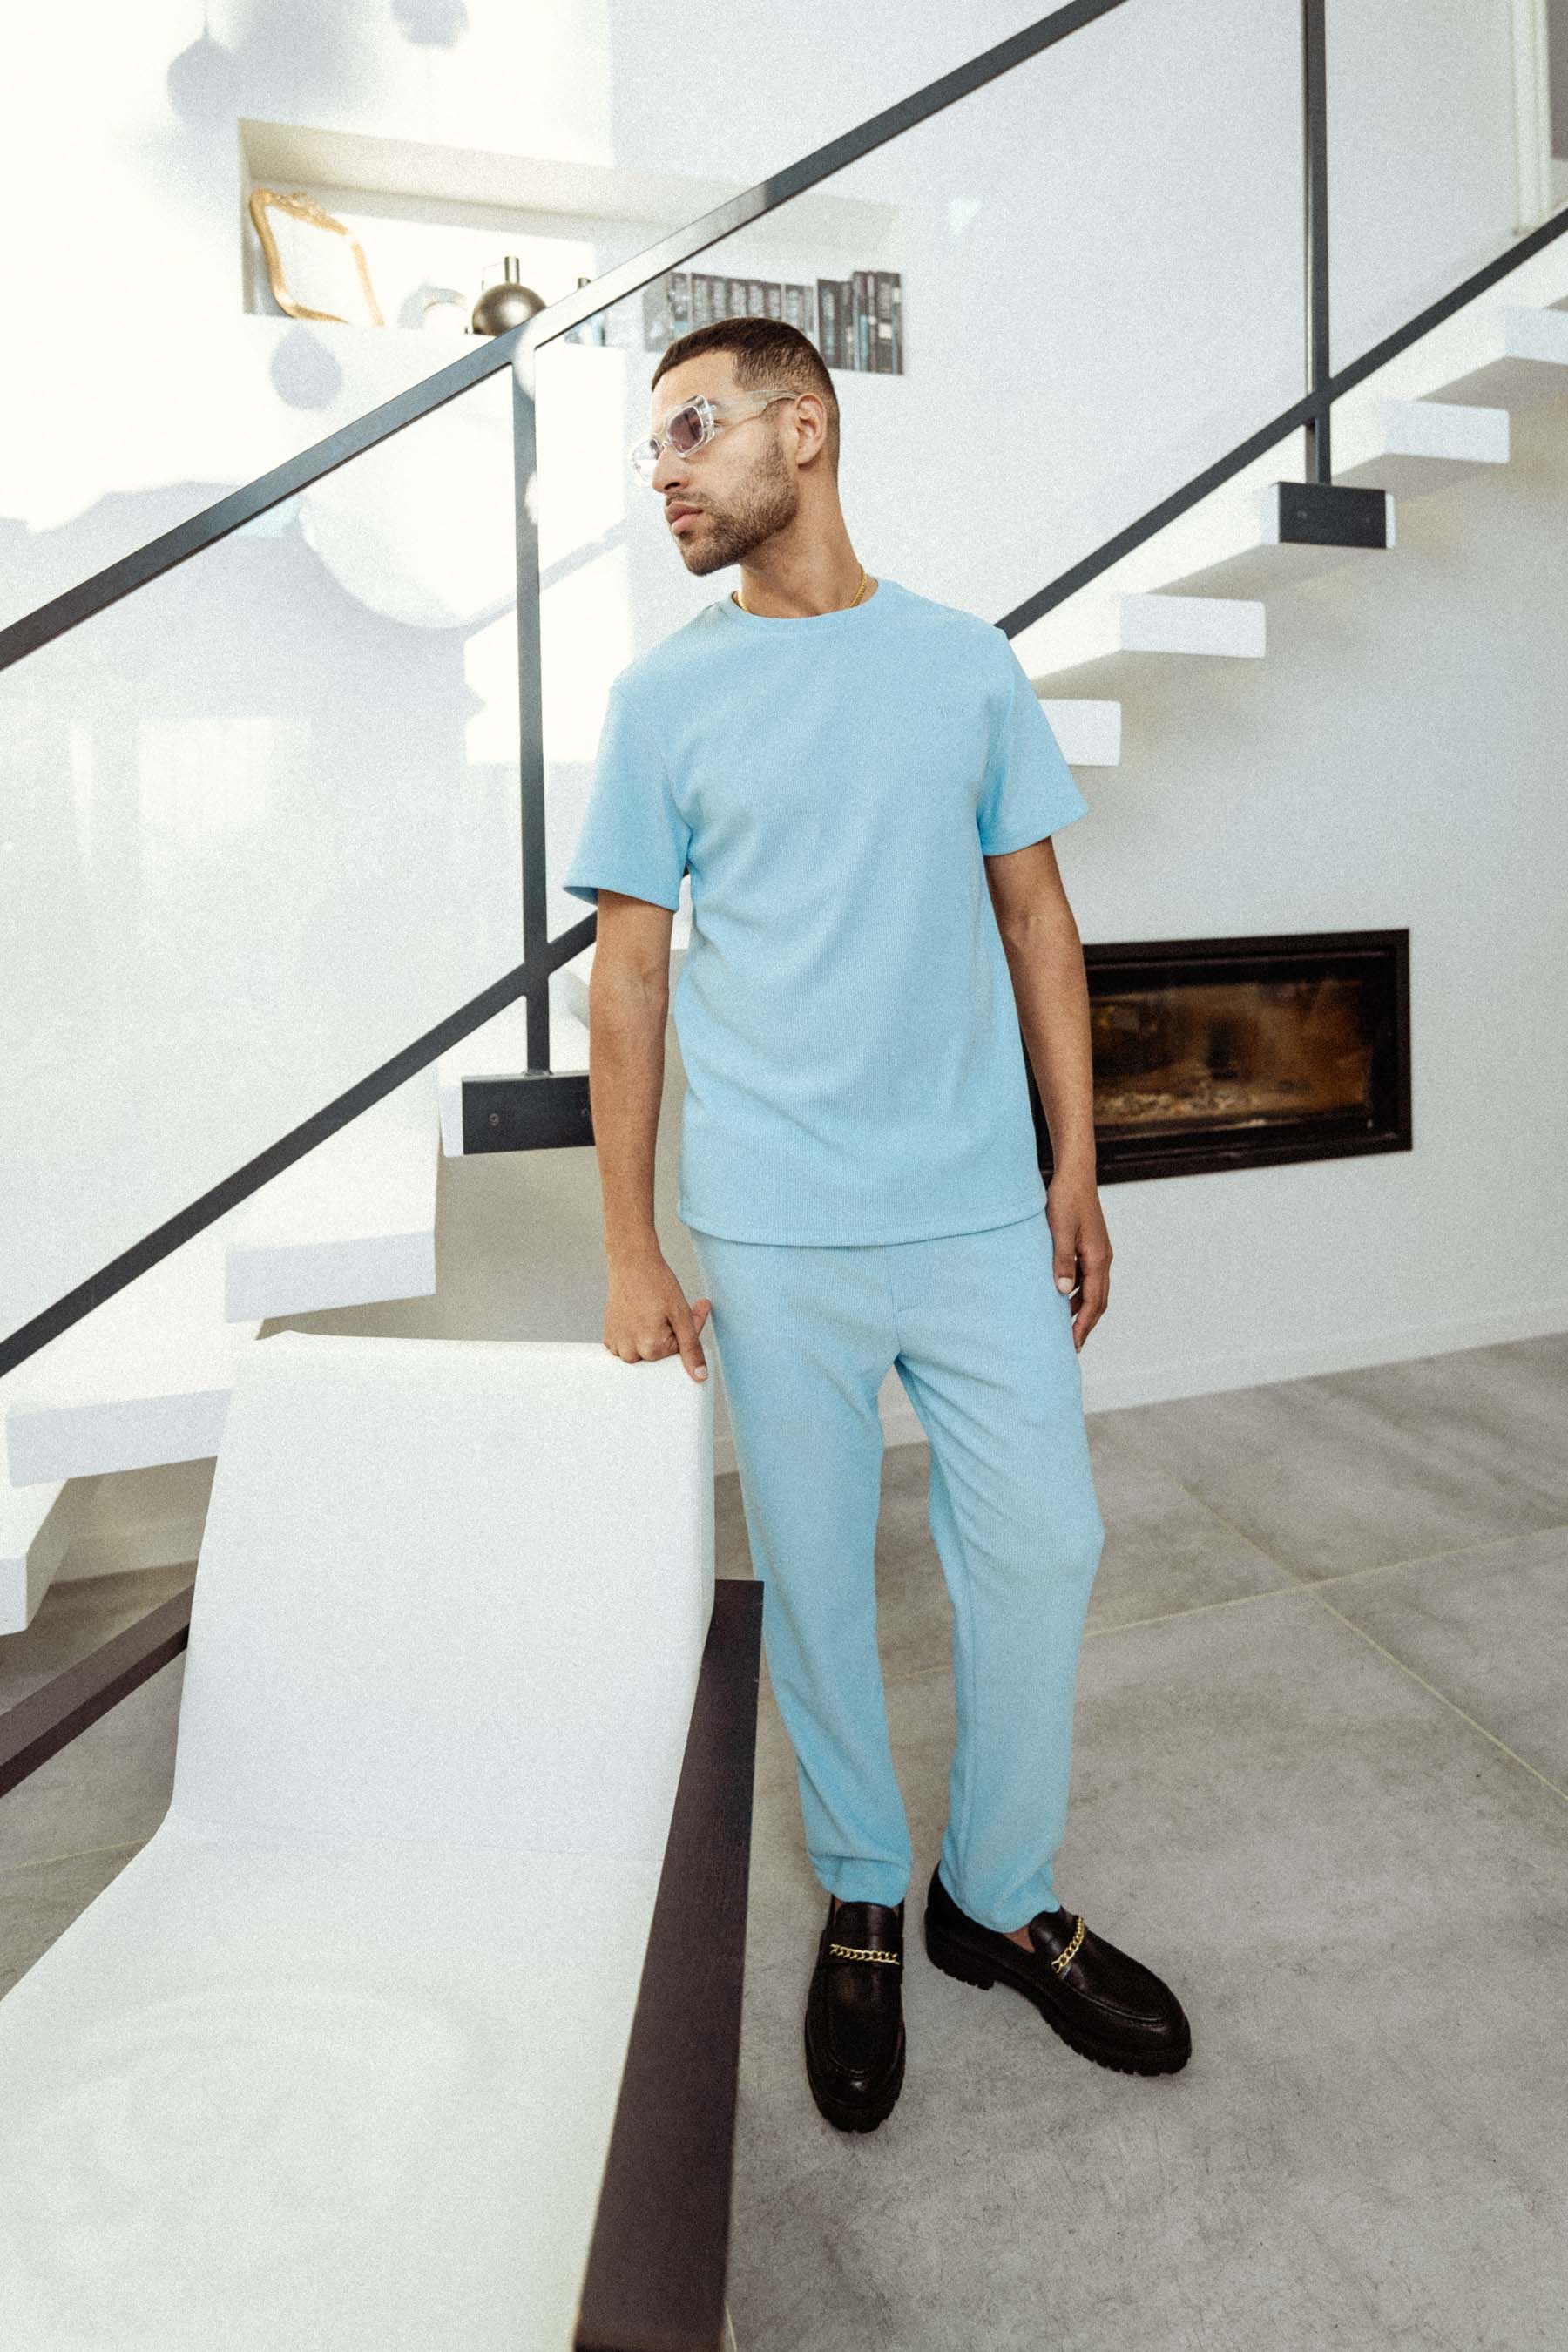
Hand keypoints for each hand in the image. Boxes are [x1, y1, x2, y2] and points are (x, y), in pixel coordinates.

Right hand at [604, 1250, 711, 1382]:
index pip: (678, 1352)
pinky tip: (637, 1315)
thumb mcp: (681, 1314)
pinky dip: (636, 1333)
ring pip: (644, 1351)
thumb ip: (692, 1347)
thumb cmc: (656, 1283)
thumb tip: (700, 1376)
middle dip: (669, 1334)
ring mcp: (616, 1346)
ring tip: (649, 1311)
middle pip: (660, 1354)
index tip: (677, 1313)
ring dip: (651, 1335)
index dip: (683, 1331)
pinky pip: (629, 1345)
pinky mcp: (608, 1337)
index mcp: (651, 1349)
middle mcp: (629, 1353)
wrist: (631, 1262)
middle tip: (665, 1309)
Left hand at [1044, 1172, 1110, 1350]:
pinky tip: (1062, 1296)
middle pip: (1098, 1300)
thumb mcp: (1059, 1231)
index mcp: (1097, 1258)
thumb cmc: (1065, 1199)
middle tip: (1072, 1345)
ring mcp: (1098, 1252)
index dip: (1083, 1325)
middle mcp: (1102, 1258)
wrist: (1075, 1174)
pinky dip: (1078, 1292)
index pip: (1093, 1301)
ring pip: (1093, 1289)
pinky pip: (1088, 1277)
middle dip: (1086, 1324)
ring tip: (1065, 1326)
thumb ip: (1062, 1261)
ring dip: (1081, 1309)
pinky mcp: (1091, 1246)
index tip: (1073, 1345)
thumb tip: (1062, 1292)